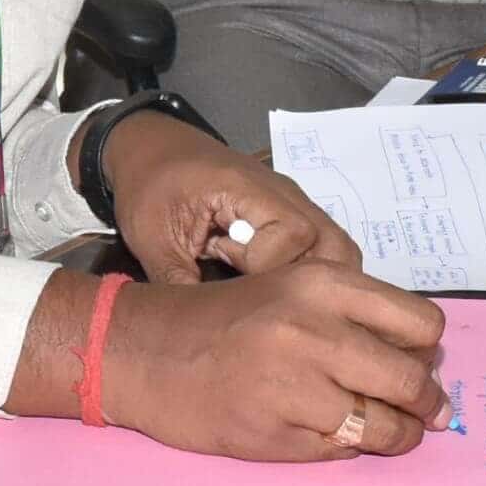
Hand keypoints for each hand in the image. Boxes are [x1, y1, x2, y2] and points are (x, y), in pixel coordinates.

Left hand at [98, 108, 362, 282]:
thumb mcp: (150, 238)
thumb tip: (197, 338)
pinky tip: (275, 288)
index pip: (293, 237)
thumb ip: (177, 283)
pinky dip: (309, 272)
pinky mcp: (291, 213)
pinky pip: (321, 247)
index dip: (269, 270)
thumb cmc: (148, 186)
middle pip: (334, 246)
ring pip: (337, 249)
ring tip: (273, 298)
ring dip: (314, 281)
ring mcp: (294, 202)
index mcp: (248, 189)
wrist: (152, 146)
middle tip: (265, 302)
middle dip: (307, 285)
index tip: (232, 279)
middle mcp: (284, 194)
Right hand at [103, 263, 450, 460]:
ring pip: (385, 426)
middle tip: (424, 412)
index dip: (426, 350)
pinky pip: (341, 451)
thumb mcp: (290, 289)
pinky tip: (326, 432)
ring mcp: (292, 386)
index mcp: (322, 284)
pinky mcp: (274, 434)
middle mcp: (312, 330)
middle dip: (425, 403)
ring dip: (395, 435)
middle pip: (412, 380)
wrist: (142, 350)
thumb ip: (353, 314)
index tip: (418, 362)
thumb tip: (424, 364)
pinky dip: (345, 447)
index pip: (422, 324)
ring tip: (386, 432)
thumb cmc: (223, 319)